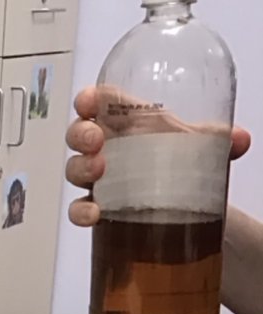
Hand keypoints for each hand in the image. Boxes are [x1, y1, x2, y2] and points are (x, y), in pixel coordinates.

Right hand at [65, 85, 251, 227]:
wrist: (184, 205)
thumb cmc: (180, 161)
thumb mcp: (197, 145)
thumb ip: (216, 139)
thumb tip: (240, 140)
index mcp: (126, 121)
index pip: (99, 102)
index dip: (88, 99)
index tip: (90, 102)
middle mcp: (107, 148)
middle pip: (78, 134)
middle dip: (81, 134)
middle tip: (97, 139)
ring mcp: (99, 179)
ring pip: (74, 169)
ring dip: (81, 168)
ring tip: (98, 171)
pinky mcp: (98, 209)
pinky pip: (78, 210)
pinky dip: (81, 212)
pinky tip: (94, 214)